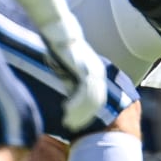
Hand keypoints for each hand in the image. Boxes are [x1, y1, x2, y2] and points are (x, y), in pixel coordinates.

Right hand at [38, 12, 107, 131]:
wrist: (61, 32)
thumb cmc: (61, 50)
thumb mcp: (67, 68)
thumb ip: (69, 80)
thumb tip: (63, 95)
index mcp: (96, 74)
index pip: (97, 99)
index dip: (88, 113)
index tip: (77, 124)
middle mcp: (98, 74)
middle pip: (97, 102)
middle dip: (86, 117)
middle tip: (73, 128)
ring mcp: (94, 72)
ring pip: (92, 100)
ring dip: (81, 114)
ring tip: (69, 124)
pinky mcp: (85, 70)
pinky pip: (85, 92)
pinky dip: (77, 104)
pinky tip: (67, 112)